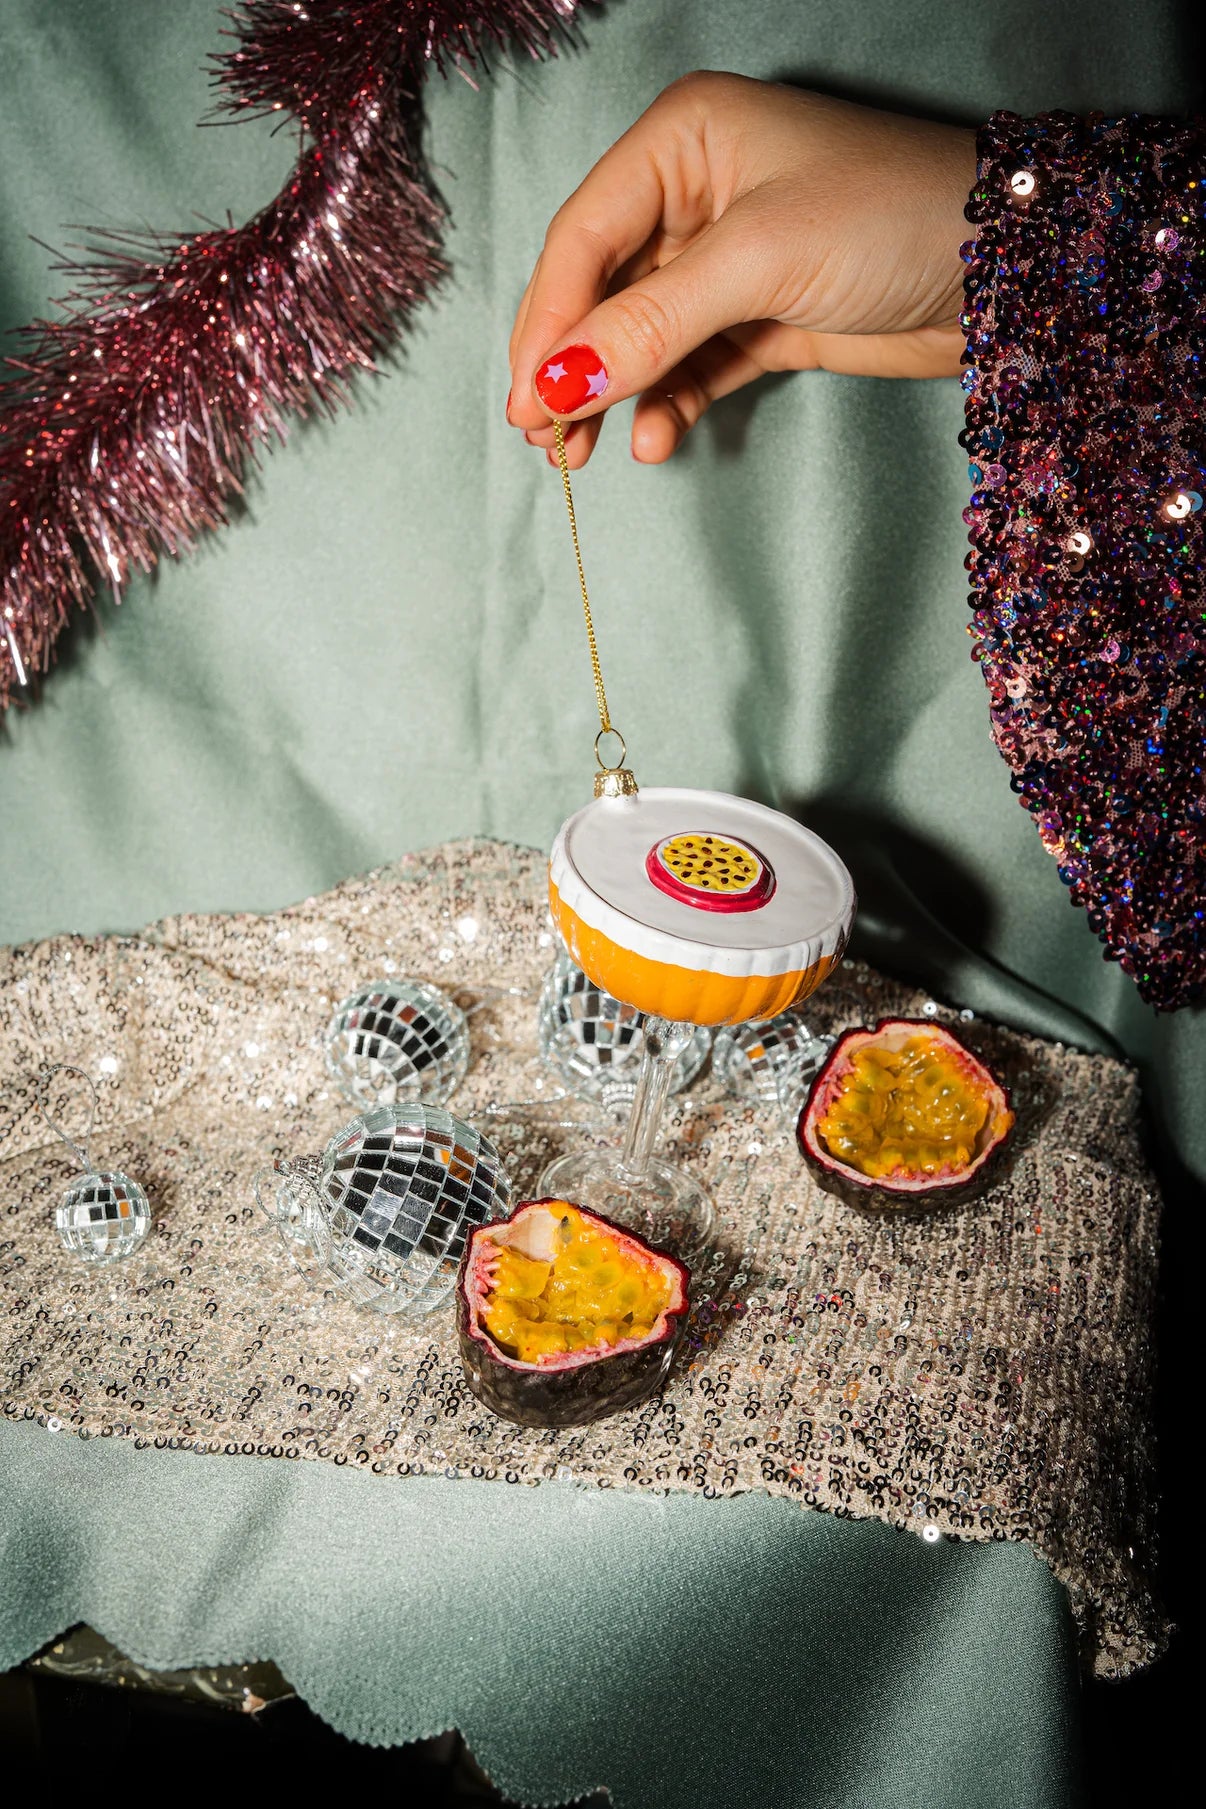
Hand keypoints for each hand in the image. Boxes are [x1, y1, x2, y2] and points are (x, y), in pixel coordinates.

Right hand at [507, 72, 975, 466]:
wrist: (1006, 271)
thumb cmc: (892, 216)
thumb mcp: (759, 260)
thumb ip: (652, 323)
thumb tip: (559, 381)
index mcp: (681, 140)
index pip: (583, 236)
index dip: (546, 322)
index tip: (525, 400)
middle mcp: (694, 193)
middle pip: (600, 289)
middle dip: (571, 365)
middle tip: (545, 440)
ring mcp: (726, 261)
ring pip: (638, 337)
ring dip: (611, 395)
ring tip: (585, 456)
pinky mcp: (760, 318)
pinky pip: (689, 367)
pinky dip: (666, 405)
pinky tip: (655, 442)